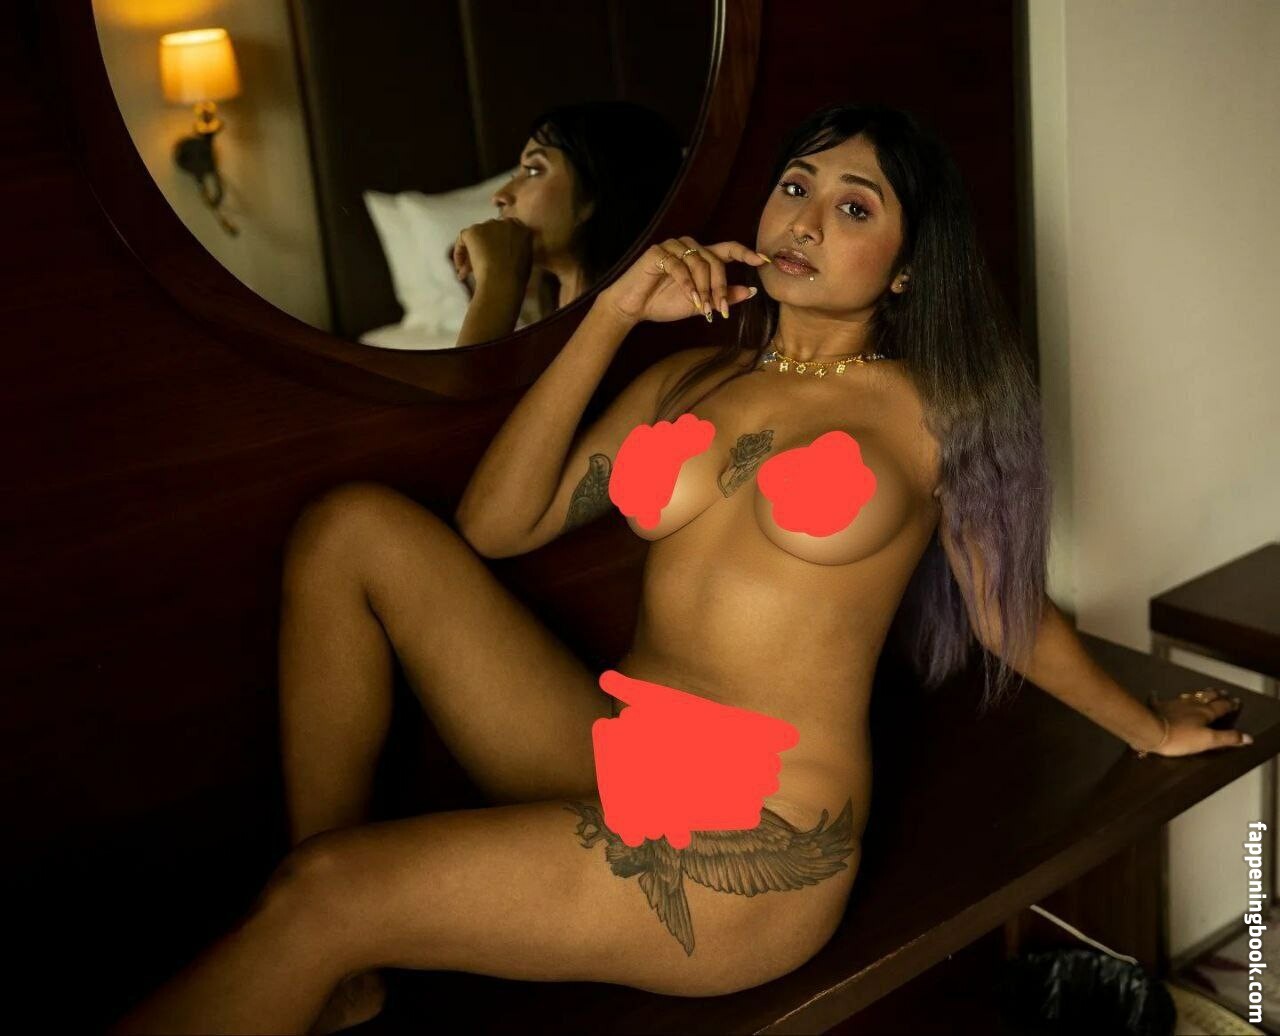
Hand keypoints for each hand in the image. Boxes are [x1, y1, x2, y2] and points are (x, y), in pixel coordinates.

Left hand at [453, 217, 532, 289]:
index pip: (508, 230)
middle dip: (484, 248)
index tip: (494, 257)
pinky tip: (460, 270)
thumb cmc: (516, 279)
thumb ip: (517, 251)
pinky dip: (459, 253)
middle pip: (490, 232)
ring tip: (467, 273)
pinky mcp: (473, 231)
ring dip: (472, 253)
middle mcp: (506, 223)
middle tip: (478, 267)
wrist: (503, 282)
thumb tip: (505, 254)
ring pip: (476, 236)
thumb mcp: (525, 262)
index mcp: (522, 229)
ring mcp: (489, 225)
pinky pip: (462, 240)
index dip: (498, 243)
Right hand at [598, 236, 767, 324]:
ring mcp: (673, 247)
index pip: (729, 249)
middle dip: (720, 286)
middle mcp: (689, 247)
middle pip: (716, 260)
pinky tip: (689, 299)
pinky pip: (679, 267)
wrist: (633, 308)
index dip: (747, 253)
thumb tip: (751, 291)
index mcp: (701, 256)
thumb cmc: (663, 303)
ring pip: (699, 263)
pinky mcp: (657, 252)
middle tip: (721, 309)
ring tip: (701, 307)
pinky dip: (687, 285)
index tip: (764, 261)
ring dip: (703, 288)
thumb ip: (724, 296)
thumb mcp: (700, 303)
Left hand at [1143, 687, 1248, 756]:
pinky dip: (1159, 697)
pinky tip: (1155, 693)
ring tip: (1202, 692)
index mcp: (1205, 712)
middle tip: (1222, 691)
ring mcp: (1173, 704)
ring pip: (1188, 696)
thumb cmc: (1181, 737)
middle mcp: (1191, 704)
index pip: (1221, 707)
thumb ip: (1228, 738)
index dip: (1230, 705)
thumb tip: (1248, 738)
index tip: (1236, 700)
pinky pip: (1159, 700)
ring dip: (1197, 694)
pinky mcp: (1158, 707)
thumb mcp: (1208, 740)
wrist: (1151, 730)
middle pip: (1206, 698)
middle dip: (1215, 695)